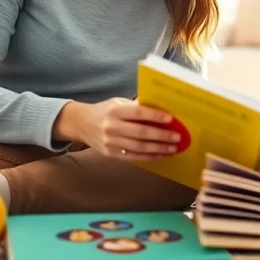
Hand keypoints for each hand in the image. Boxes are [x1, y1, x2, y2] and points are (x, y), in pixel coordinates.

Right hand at [54, 98, 180, 161]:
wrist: (81, 123)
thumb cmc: (105, 110)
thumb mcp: (118, 103)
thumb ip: (136, 107)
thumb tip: (161, 110)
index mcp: (115, 111)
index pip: (138, 113)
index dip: (154, 116)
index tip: (170, 119)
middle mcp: (111, 127)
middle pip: (141, 133)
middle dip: (161, 136)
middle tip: (177, 137)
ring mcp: (110, 142)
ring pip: (139, 147)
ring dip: (158, 149)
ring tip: (173, 148)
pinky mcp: (110, 154)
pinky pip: (133, 157)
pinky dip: (149, 157)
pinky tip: (160, 155)